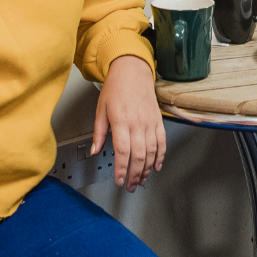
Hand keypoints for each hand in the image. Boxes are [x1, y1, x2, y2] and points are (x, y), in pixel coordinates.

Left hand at [93, 55, 165, 190]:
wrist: (133, 71)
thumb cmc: (116, 88)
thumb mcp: (101, 109)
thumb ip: (99, 133)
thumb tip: (95, 151)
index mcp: (121, 121)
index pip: (122, 151)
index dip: (122, 169)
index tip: (119, 180)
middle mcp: (137, 123)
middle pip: (138, 155)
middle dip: (134, 174)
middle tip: (130, 185)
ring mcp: (150, 122)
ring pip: (151, 151)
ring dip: (146, 169)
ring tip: (141, 180)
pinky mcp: (158, 120)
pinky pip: (162, 142)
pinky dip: (160, 156)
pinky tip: (156, 166)